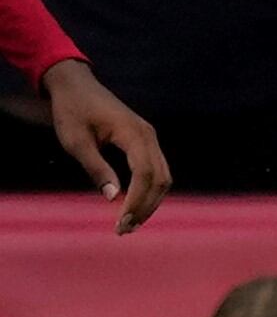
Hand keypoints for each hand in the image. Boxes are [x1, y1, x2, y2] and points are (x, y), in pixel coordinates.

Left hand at [38, 59, 166, 232]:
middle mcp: (148, 136)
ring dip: (151, 202)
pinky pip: (157, 170)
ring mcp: (150, 137)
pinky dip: (150, 191)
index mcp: (133, 134)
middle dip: (146, 207)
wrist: (76, 86)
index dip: (136, 201)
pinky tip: (134, 204)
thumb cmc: (72, 112)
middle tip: (124, 230)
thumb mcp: (76, 142)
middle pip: (161, 179)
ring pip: (164, 176)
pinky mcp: (145, 141)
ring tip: (130, 223)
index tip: (120, 223)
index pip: (145, 174)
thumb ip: (96, 169)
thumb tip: (113, 198)